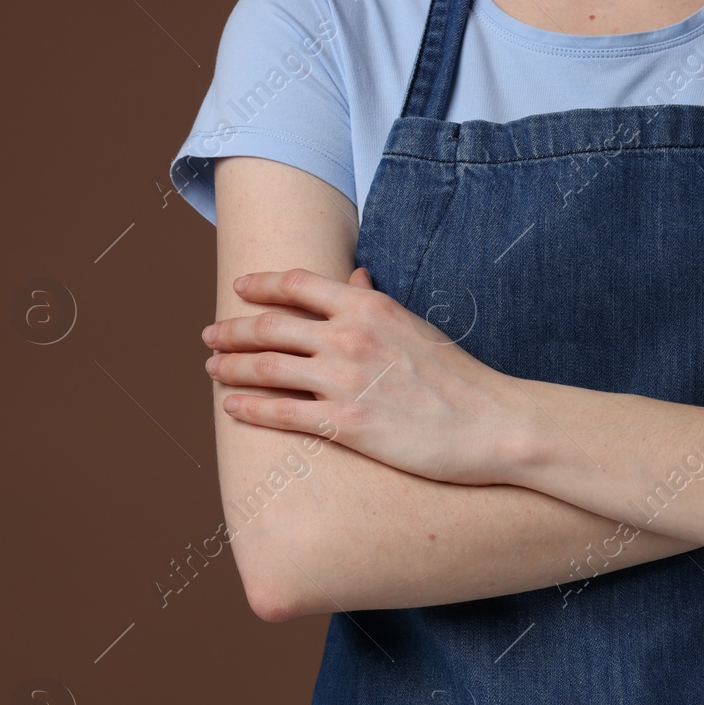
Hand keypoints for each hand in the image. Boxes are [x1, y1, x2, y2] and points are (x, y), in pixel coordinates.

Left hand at [203, 267, 524, 485]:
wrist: (493, 424)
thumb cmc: (461, 378)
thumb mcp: (417, 326)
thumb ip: (377, 304)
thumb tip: (355, 280)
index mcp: (368, 306)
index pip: (296, 284)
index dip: (259, 286)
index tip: (240, 289)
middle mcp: (349, 337)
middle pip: (269, 326)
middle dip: (231, 329)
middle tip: (210, 334)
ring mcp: (344, 381)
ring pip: (265, 368)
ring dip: (229, 367)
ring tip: (212, 368)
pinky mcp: (345, 424)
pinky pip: (281, 413)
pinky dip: (248, 408)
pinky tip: (231, 407)